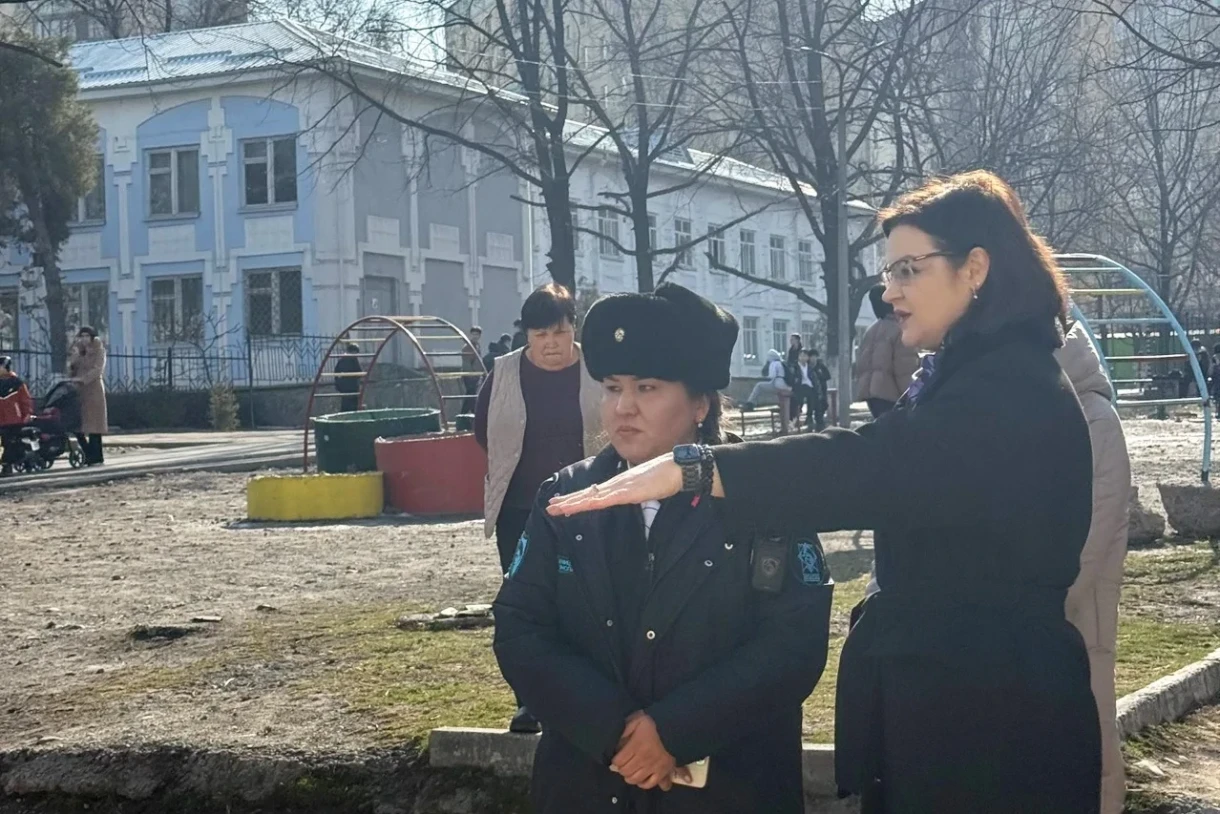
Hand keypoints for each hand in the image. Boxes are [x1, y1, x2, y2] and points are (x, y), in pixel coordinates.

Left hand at [547, 454, 683, 516]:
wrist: (678, 468)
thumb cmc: (663, 476)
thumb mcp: (643, 488)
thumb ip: (632, 492)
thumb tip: (625, 496)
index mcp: (618, 485)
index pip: (593, 493)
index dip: (576, 499)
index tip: (561, 504)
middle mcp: (616, 484)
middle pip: (588, 494)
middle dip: (569, 501)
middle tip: (550, 507)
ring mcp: (622, 487)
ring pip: (594, 497)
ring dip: (575, 503)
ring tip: (559, 508)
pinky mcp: (631, 491)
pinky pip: (610, 498)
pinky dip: (597, 501)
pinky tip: (586, 505)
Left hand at [610, 712, 676, 790]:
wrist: (674, 728)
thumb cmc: (653, 724)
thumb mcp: (636, 720)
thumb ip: (625, 730)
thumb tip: (616, 743)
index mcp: (636, 745)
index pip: (618, 761)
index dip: (615, 760)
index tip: (616, 757)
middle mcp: (643, 759)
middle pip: (625, 771)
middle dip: (621, 768)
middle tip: (623, 764)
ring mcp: (653, 767)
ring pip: (635, 779)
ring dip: (629, 777)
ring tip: (630, 771)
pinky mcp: (662, 771)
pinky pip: (649, 784)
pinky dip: (643, 784)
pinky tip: (640, 779)